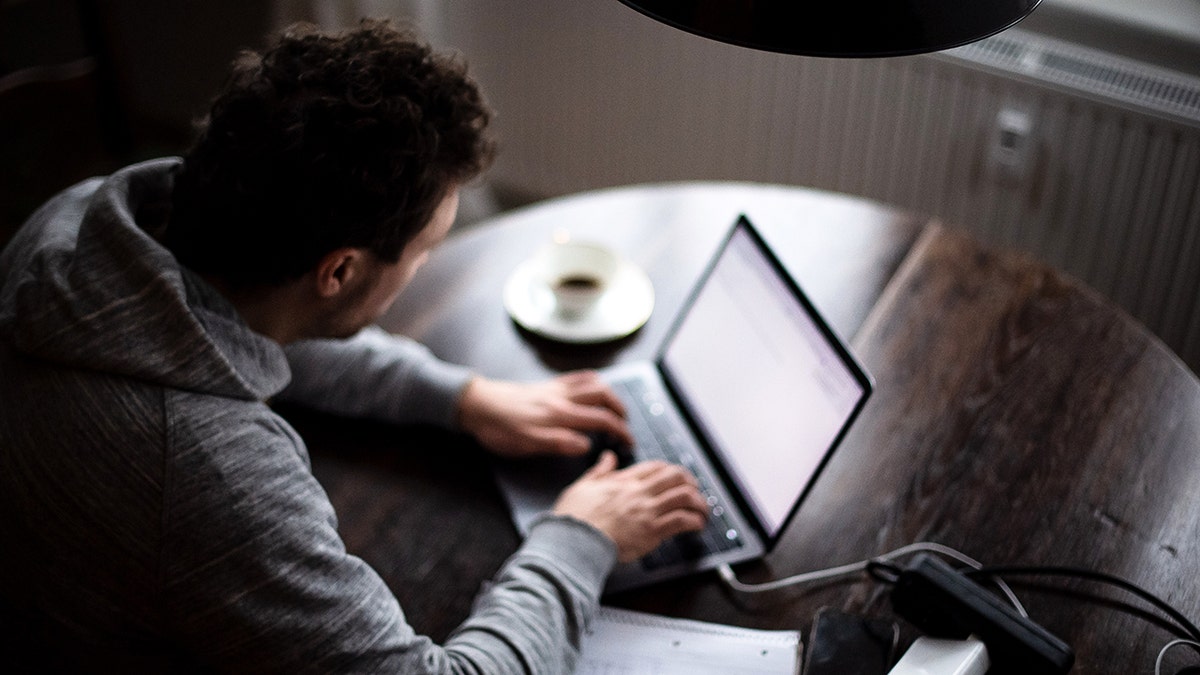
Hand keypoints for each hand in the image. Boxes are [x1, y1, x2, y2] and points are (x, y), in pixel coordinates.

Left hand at [457, 371, 633, 458]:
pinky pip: (577, 376)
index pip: (601, 420)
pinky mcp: (547, 384)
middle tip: (627, 426)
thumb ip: (557, 443)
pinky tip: (595, 386)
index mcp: (559, 416)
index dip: (620, 431)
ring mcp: (555, 388)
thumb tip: (587, 446)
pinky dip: (593, 380)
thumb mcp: (525, 444)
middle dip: (620, 410)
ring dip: (610, 394)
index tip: (629, 442)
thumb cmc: (499, 429)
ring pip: (593, 383)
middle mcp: (561, 398)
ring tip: (616, 408)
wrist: (476, 404)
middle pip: (602, 397)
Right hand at [553, 452, 708, 561]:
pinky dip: (694, 521)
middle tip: (694, 492)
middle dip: (691, 482)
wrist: (573, 540)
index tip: (676, 477)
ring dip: (699, 503)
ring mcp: (647, 510)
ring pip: (684, 496)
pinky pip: (681, 520)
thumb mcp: (582, 486)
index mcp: (624, 481)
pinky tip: (697, 525)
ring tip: (702, 511)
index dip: (671, 470)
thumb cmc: (574, 518)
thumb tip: (607, 457)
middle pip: (676, 476)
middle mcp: (639, 492)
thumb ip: (599, 471)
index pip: (656, 467)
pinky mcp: (651, 531)